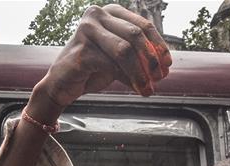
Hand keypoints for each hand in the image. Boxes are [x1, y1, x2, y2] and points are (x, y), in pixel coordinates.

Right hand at [32, 4, 171, 114]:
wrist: (62, 85)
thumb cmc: (92, 69)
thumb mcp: (119, 58)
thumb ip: (138, 55)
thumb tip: (165, 65)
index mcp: (110, 12)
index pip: (143, 26)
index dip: (159, 46)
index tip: (167, 65)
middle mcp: (97, 16)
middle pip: (135, 35)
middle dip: (151, 59)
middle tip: (160, 78)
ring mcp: (86, 31)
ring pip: (125, 50)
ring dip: (141, 72)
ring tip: (148, 89)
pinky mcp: (81, 52)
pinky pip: (112, 65)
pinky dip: (128, 79)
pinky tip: (135, 89)